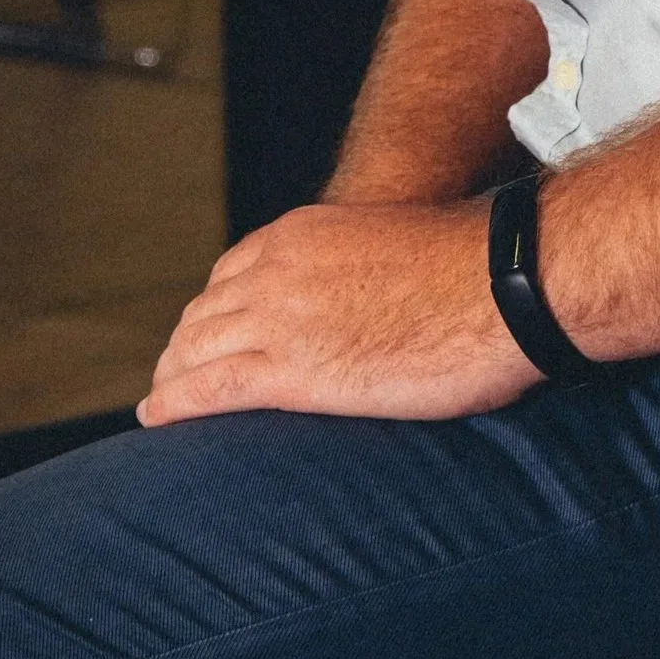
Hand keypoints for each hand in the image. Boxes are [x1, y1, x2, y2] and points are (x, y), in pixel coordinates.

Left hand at [138, 200, 541, 426]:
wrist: (501, 282)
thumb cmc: (475, 270)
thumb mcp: (397, 246)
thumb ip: (363, 267)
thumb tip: (376, 298)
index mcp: (301, 236)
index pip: (230, 275)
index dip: (214, 313)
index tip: (210, 338)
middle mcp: (276, 269)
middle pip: (204, 313)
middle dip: (185, 349)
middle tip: (178, 381)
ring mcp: (279, 317)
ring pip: (195, 351)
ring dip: (173, 379)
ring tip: (164, 407)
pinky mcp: (291, 370)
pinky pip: (209, 389)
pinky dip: (175, 406)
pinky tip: (158, 422)